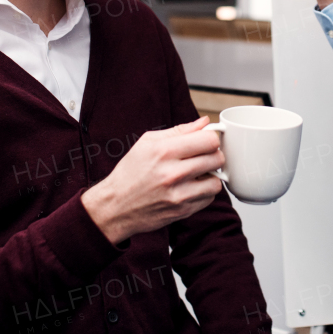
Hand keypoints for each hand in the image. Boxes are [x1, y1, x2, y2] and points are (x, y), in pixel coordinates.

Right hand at [81, 117, 223, 243]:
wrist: (116, 206)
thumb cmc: (131, 172)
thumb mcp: (148, 143)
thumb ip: (179, 131)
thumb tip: (205, 122)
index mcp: (164, 151)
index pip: (209, 140)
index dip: (211, 138)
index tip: (206, 141)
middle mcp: (173, 173)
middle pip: (216, 159)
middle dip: (213, 155)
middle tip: (203, 156)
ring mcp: (179, 195)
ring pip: (217, 181)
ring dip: (210, 176)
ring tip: (197, 174)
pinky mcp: (183, 211)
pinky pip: (209, 198)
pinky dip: (204, 192)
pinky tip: (190, 188)